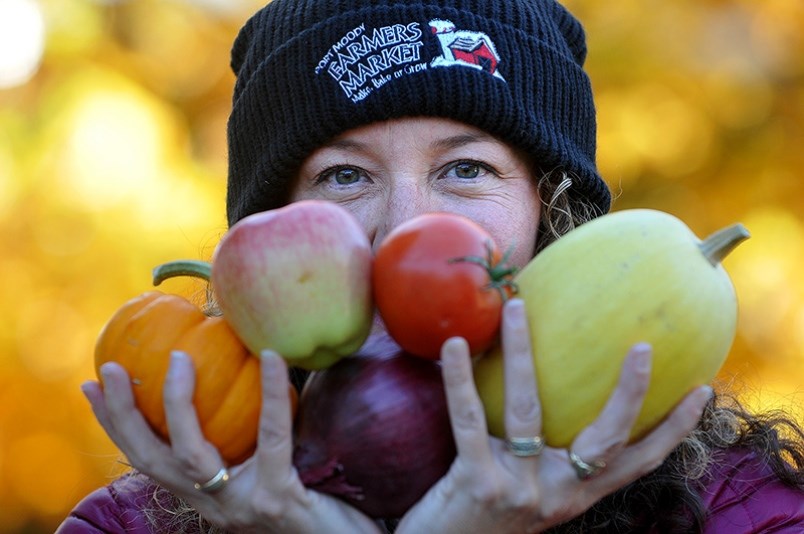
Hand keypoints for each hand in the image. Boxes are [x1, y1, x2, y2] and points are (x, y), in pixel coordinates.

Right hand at [82, 351, 381, 533]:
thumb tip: (241, 366)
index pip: (147, 460)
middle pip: (151, 460)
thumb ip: (244, 437)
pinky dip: (270, 392)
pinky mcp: (278, 496)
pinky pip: (273, 436)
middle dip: (123, 415)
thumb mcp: (266, 471)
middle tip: (110, 368)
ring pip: (192, 456)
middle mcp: (214, 504)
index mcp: (204, 496)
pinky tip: (271, 356)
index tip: (93, 386)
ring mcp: (243, 503)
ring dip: (178, 405)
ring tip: (179, 358)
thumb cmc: (310, 502)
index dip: (115, 425)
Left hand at [396, 298, 711, 532]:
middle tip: (643, 347)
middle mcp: (558, 493)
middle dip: (630, 395)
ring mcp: (522, 489)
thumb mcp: (526, 483)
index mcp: (576, 491)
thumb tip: (551, 378)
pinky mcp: (480, 484)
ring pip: (528, 408)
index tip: (701, 390)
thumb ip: (544, 449)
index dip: (673, 429)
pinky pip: (469, 419)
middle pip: (605, 440)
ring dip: (521, 351)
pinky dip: (460, 379)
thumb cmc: (482, 509)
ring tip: (517, 308)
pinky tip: (455, 345)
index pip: (638, 461)